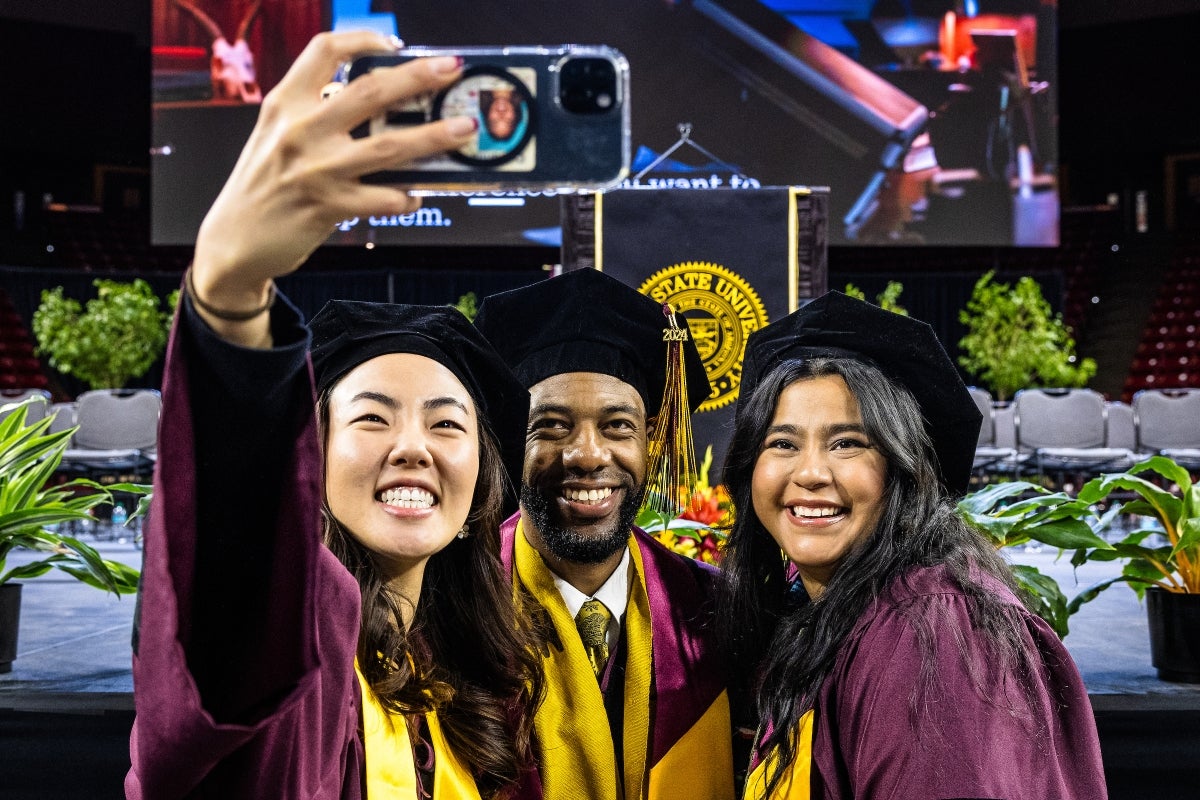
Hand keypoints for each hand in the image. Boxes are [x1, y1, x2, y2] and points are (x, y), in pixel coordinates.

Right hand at [189, 31, 473, 342]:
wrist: (233, 240)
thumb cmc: (263, 184)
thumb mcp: (276, 135)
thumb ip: (316, 113)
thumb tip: (376, 101)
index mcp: (285, 103)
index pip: (324, 51)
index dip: (363, 40)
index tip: (396, 43)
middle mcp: (300, 130)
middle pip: (369, 91)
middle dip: (417, 77)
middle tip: (452, 69)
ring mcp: (315, 169)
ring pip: (387, 146)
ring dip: (432, 136)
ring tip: (463, 129)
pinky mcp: (327, 207)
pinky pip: (380, 199)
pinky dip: (404, 198)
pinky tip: (415, 196)